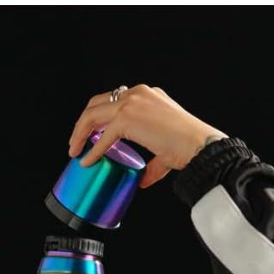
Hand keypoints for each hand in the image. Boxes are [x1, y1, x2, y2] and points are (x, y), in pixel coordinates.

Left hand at [66, 83, 226, 188]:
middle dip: (84, 122)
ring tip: (75, 149)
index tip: (93, 131)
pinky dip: (92, 149)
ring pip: (93, 114)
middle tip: (77, 141)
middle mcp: (138, 94)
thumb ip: (152, 164)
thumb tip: (143, 179)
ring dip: (80, 132)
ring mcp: (132, 103)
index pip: (116, 99)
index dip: (100, 115)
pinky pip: (102, 135)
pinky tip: (87, 160)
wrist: (199, 145)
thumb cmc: (190, 145)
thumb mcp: (165, 150)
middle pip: (98, 103)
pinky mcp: (127, 118)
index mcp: (148, 96)